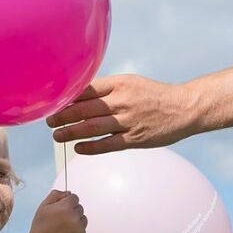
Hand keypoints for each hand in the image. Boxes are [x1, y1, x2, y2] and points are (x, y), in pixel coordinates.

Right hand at [22, 191, 86, 232]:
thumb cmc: (41, 228)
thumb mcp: (43, 206)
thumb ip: (56, 195)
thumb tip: (67, 193)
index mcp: (66, 207)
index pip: (74, 197)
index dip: (67, 202)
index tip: (62, 207)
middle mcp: (74, 217)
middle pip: (79, 208)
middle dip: (72, 211)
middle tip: (61, 218)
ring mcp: (79, 228)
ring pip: (83, 219)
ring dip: (76, 221)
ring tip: (64, 227)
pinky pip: (82, 230)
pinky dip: (76, 231)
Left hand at [47, 75, 191, 154]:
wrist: (184, 108)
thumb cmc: (155, 96)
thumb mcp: (131, 83)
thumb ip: (108, 89)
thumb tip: (81, 94)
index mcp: (119, 84)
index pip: (86, 89)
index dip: (67, 97)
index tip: (53, 102)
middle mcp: (121, 101)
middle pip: (84, 109)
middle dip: (63, 115)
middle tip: (48, 121)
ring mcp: (127, 120)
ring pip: (92, 127)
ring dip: (71, 132)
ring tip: (57, 135)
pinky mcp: (134, 138)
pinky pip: (108, 144)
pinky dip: (91, 147)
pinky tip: (78, 149)